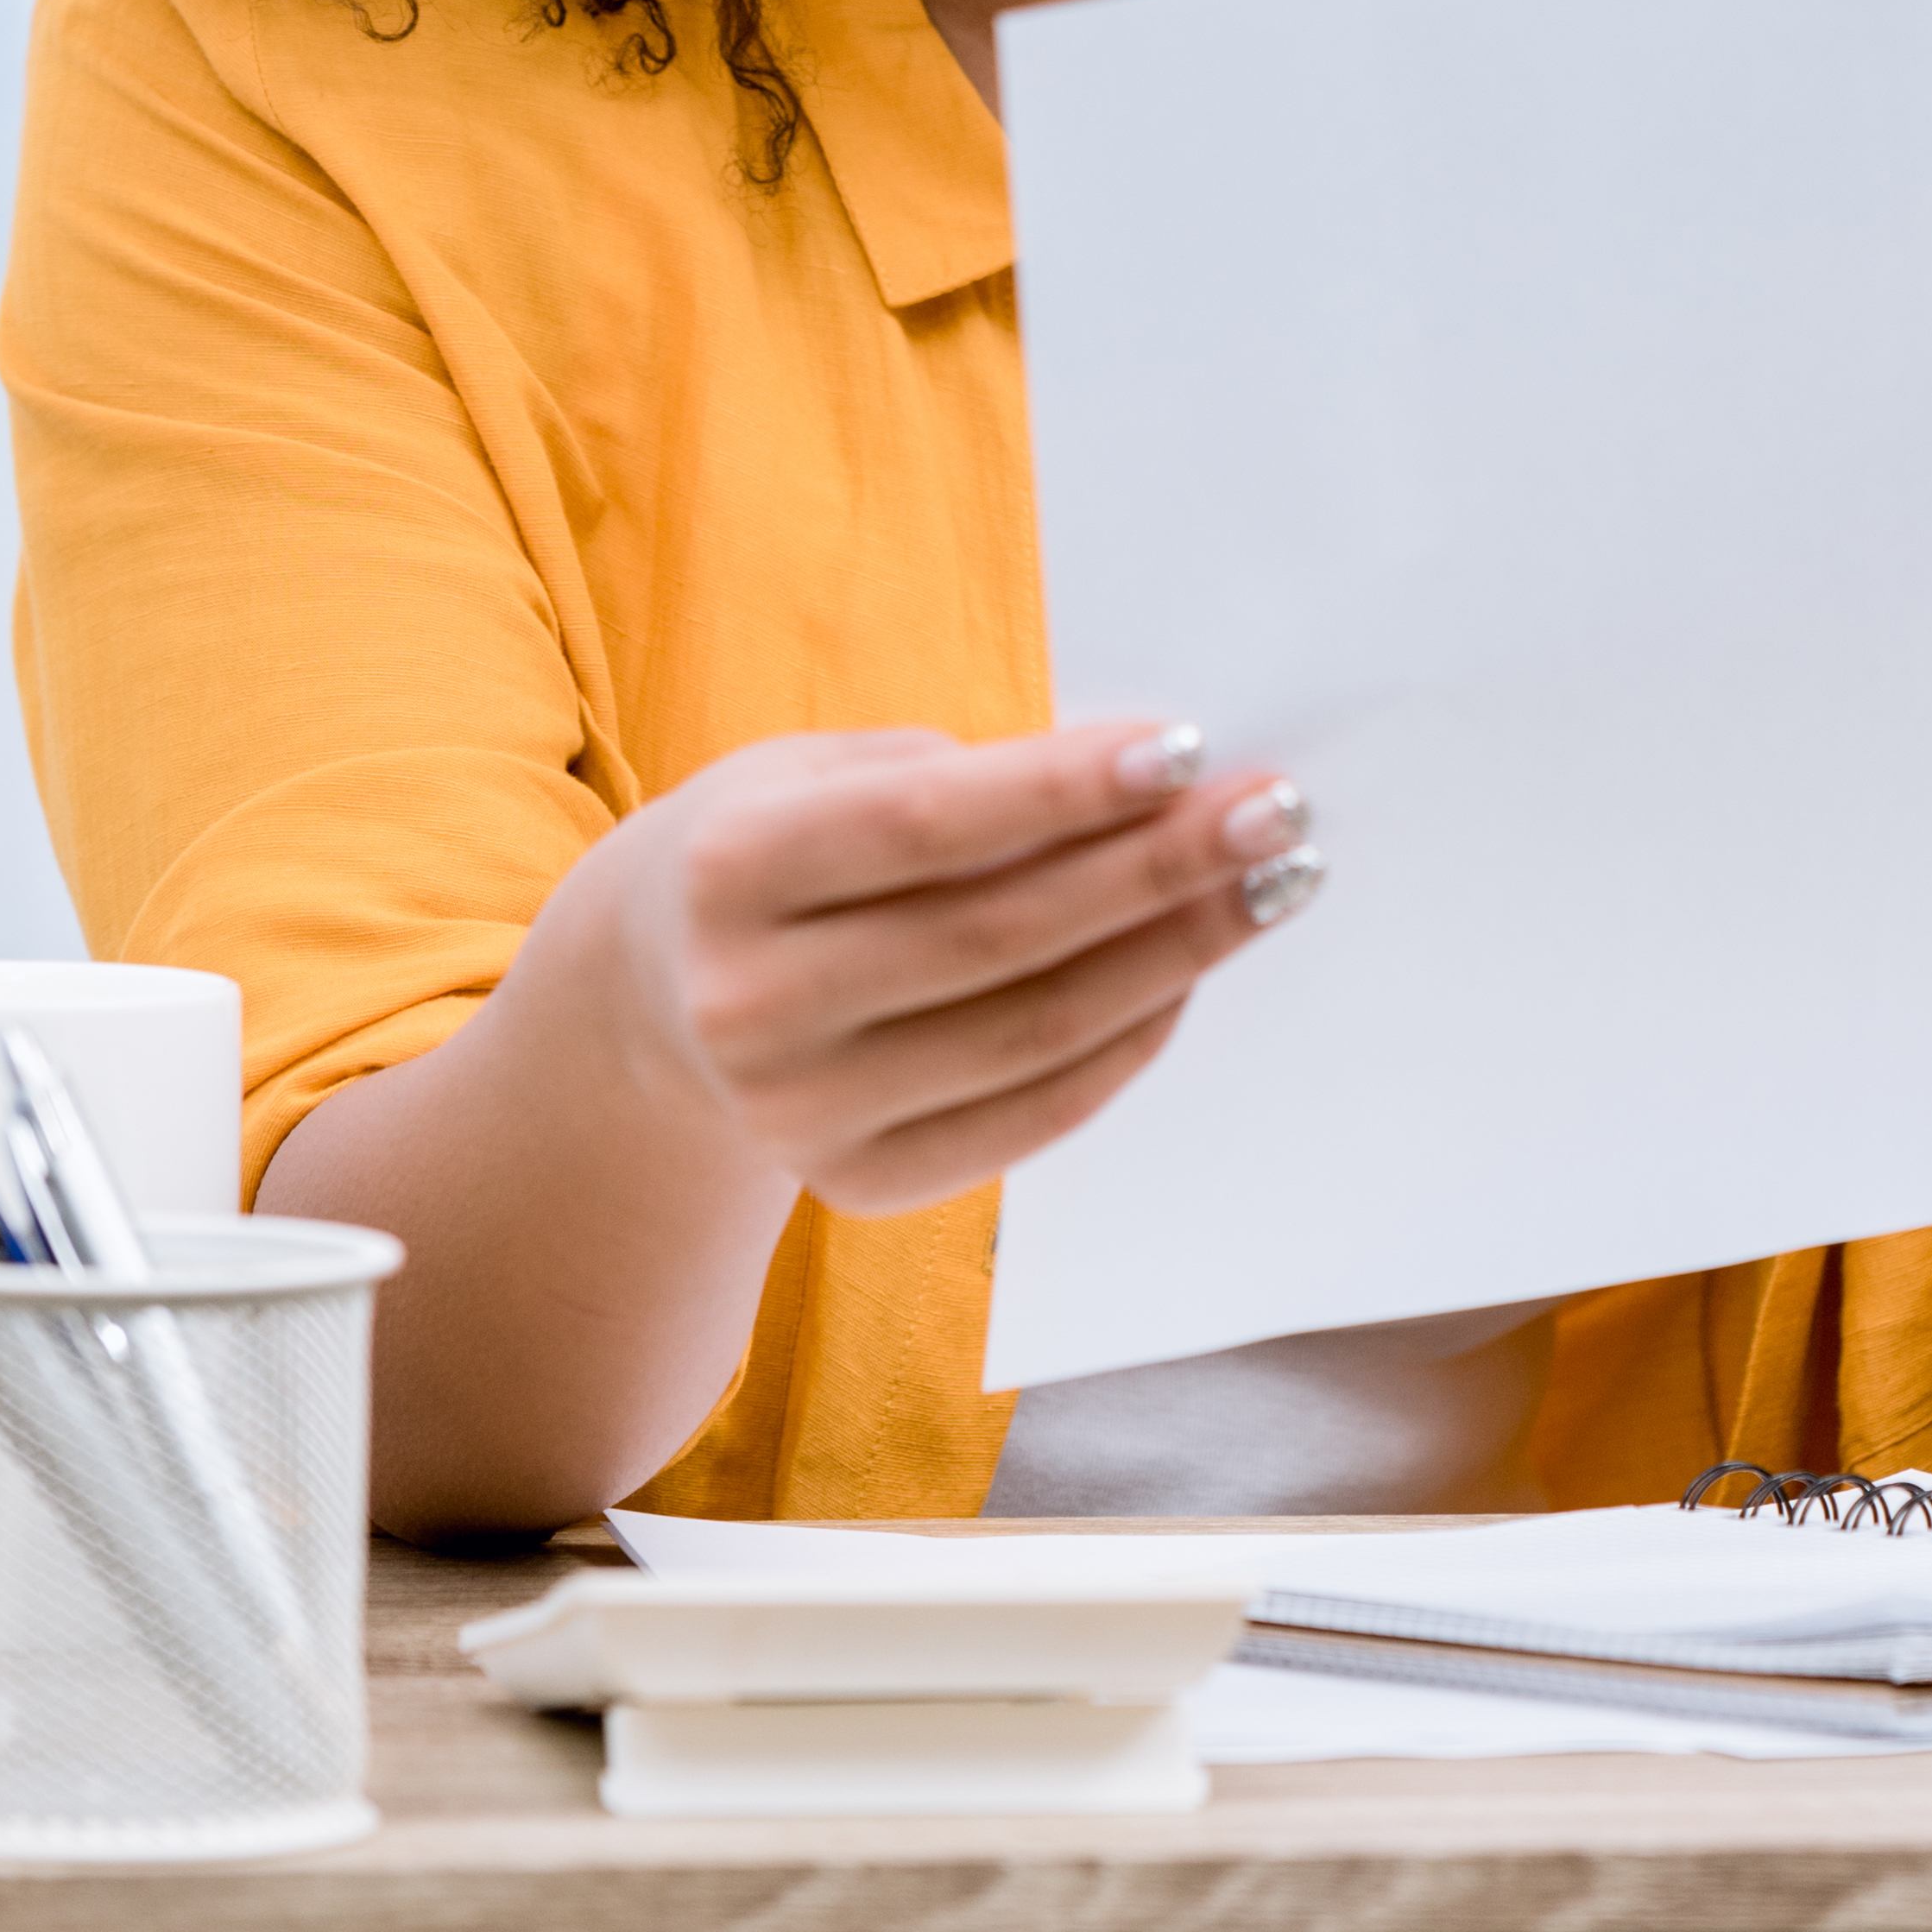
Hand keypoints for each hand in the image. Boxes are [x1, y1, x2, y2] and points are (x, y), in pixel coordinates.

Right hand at [564, 718, 1319, 1217]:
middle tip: (1279, 814)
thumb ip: (955, 777)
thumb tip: (1145, 786)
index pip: (929, 828)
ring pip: (1034, 1033)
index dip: (1065, 789)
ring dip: (1175, 955)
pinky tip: (1192, 975)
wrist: (653, 1002)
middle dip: (1160, 869)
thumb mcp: (814, 773)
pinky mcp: (856, 1184)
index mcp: (732, 870)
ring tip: (1272, 886)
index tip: (1189, 747)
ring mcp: (799, 1112)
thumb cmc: (775, 851)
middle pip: (1001, 936)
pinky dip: (1128, 1042)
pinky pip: (1032, 1115)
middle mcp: (752, 1004)